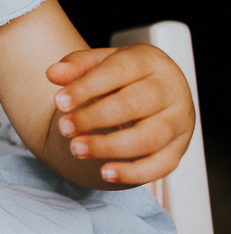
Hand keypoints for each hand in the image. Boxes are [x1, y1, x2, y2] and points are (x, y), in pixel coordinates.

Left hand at [48, 44, 194, 185]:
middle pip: (133, 105)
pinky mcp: (179, 148)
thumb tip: (54, 73)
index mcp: (149, 61)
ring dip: (108, 146)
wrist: (159, 90)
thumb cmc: (125, 76)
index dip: (86, 88)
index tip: (59, 102)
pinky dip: (133, 173)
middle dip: (93, 118)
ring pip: (149, 137)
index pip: (117, 72)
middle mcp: (170, 89)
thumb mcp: (101, 62)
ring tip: (77, 149)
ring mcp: (179, 121)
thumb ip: (77, 65)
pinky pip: (161, 165)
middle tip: (64, 128)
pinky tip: (105, 173)